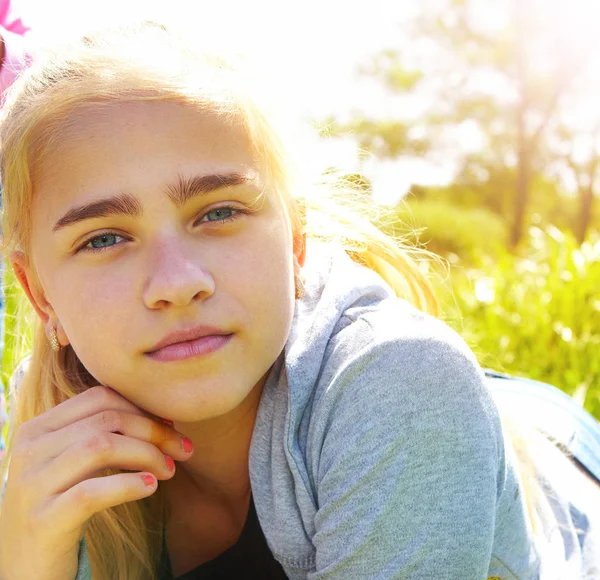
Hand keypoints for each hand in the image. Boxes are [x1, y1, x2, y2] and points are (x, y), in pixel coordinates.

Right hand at [0, 386, 191, 579]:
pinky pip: (92, 492)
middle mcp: (28, 450)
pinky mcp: (42, 520)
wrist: (25, 569)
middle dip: (154, 431)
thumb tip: (164, 417)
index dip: (142, 407)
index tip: (171, 424)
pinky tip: (150, 487)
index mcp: (37, 429)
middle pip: (106, 420)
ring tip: (169, 470)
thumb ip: (103, 435)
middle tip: (183, 449)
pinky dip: (128, 485)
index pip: (99, 398)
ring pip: (101, 447)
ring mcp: (31, 485)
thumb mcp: (75, 464)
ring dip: (147, 455)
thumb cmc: (61, 507)